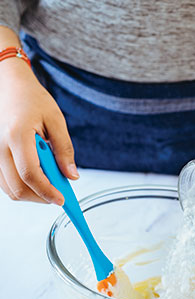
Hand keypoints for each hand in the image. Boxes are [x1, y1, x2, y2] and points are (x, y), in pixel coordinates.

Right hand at [0, 56, 77, 204]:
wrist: (9, 87)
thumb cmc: (32, 100)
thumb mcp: (56, 120)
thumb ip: (65, 150)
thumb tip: (71, 176)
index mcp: (17, 135)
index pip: (30, 174)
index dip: (47, 191)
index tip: (61, 200)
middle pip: (18, 188)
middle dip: (41, 197)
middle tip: (58, 194)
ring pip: (10, 190)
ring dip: (32, 194)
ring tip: (48, 183)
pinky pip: (5, 183)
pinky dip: (22, 187)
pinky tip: (36, 177)